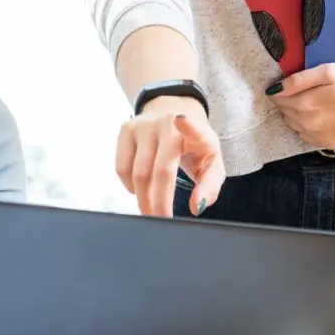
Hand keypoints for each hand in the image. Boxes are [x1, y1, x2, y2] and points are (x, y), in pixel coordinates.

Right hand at [115, 95, 226, 217]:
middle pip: (159, 170)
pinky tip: (141, 188)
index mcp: (196, 130)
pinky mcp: (127, 129)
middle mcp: (168, 123)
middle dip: (158, 202)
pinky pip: (122, 168)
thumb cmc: (194, 146)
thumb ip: (210, 187)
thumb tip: (196, 207)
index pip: (192, 127)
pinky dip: (130, 186)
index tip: (181, 120)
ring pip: (137, 173)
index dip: (187, 125)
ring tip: (151, 208)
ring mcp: (144, 125)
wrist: (173, 114)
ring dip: (143, 198)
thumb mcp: (211, 163)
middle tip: (160, 220)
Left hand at [265, 63, 334, 148]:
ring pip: (294, 126)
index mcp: (306, 105)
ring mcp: (319, 137)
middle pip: (285, 113)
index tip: (286, 84)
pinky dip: (305, 128)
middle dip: (286, 102)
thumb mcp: (328, 71)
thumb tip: (275, 89)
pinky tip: (316, 118)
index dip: (280, 91)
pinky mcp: (330, 144)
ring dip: (294, 115)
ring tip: (308, 103)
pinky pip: (306, 137)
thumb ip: (299, 80)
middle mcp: (309, 125)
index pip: (279, 99)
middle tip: (298, 92)